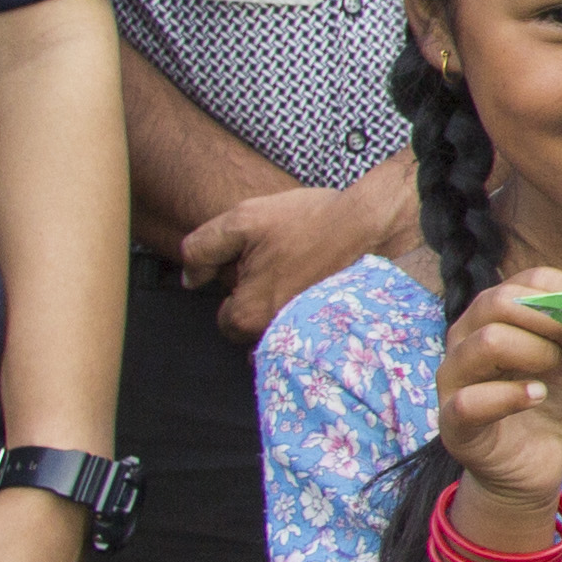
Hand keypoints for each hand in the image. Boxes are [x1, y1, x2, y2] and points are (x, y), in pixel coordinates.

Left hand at [183, 167, 418, 343]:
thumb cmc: (309, 221)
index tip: (258, 268)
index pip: (225, 320)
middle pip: (255, 332)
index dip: (237, 291)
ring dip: (285, 318)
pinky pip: (310, 341)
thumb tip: (189, 279)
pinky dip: (310, 324)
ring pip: (282, 337)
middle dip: (261, 308)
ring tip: (303, 282)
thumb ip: (202, 249)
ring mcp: (306, 340)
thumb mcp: (243, 220)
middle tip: (282, 272)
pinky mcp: (333, 336)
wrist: (371, 225)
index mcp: (248, 314)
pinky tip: (321, 294)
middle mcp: (275, 336)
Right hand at [438, 270, 561, 520]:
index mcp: (499, 311)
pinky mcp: (452, 419)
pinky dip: (513, 396)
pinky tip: (538, 397)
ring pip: (488, 342)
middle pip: (501, 301)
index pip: (531, 280)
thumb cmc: (557, 398)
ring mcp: (454, 375)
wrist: (539, 458)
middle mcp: (467, 334)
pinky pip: (470, 400)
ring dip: (538, 355)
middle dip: (553, 321)